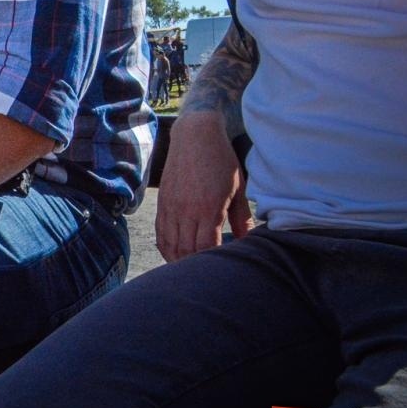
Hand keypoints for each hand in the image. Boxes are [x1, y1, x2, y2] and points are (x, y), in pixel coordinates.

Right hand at [154, 113, 252, 261]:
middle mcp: (186, 210)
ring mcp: (171, 206)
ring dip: (179, 260)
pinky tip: (175, 254)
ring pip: (170, 244)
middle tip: (208, 272)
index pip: (207, 248)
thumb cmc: (221, 160)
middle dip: (196, 265)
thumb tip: (246, 241)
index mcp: (208, 208)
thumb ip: (241, 218)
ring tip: (190, 269)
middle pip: (187, 250)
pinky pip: (160, 232)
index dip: (214, 262)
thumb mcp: (238, 188)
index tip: (223, 267)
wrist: (195, 134)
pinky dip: (166, 247)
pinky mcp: (162, 202)